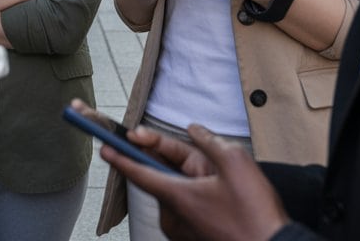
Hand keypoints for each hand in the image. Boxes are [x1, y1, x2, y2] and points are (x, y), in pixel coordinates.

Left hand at [104, 124, 288, 240]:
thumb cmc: (255, 214)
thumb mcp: (235, 163)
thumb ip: (209, 141)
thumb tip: (194, 130)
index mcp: (177, 195)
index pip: (139, 171)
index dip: (121, 156)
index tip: (104, 147)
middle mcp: (174, 215)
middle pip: (167, 176)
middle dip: (180, 161)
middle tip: (206, 161)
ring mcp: (183, 230)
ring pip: (181, 192)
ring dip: (195, 180)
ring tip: (229, 186)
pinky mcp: (193, 238)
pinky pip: (190, 208)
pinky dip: (201, 197)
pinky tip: (228, 200)